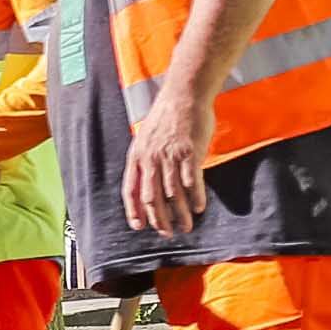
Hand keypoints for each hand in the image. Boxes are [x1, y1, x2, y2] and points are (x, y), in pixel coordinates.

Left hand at [122, 87, 214, 236]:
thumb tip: (148, 183)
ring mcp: (170, 157)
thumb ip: (146, 161)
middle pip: (151, 197)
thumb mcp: (146, 139)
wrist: (183, 96)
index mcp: (136, 157)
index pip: (130, 190)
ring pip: (173, 194)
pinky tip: (200, 208)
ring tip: (187, 226)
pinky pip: (192, 181)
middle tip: (168, 233)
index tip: (139, 226)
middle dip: (159, 219)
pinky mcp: (189, 153)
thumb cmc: (167, 119)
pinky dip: (196, 197)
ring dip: (180, 214)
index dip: (133, 210)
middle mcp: (150, 159)